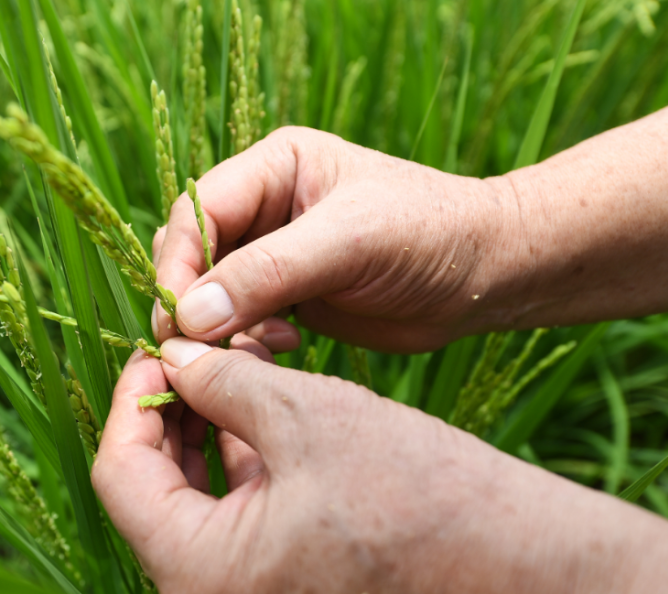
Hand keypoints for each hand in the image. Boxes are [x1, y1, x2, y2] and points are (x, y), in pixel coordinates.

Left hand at [93, 342, 667, 593]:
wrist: (527, 584)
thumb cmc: (418, 497)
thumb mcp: (305, 416)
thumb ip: (223, 381)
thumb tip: (175, 355)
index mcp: (196, 575)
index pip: (120, 473)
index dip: (134, 399)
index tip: (160, 346)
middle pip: (152, 492)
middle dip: (173, 414)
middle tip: (198, 349)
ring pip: (195, 507)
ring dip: (209, 436)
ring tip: (236, 366)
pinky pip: (236, 530)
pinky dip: (242, 471)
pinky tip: (264, 412)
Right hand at [152, 127, 524, 352]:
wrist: (489, 275)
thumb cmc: (430, 234)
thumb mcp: (350, 242)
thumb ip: (268, 274)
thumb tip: (191, 314)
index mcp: (274, 168)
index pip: (198, 212)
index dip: (180, 262)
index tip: (178, 317)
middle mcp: (266, 208)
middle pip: (195, 254)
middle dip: (190, 301)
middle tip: (191, 350)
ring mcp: (275, 255)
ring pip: (212, 293)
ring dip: (216, 328)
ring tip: (245, 351)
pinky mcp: (290, 298)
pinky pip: (241, 322)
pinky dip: (245, 342)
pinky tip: (282, 349)